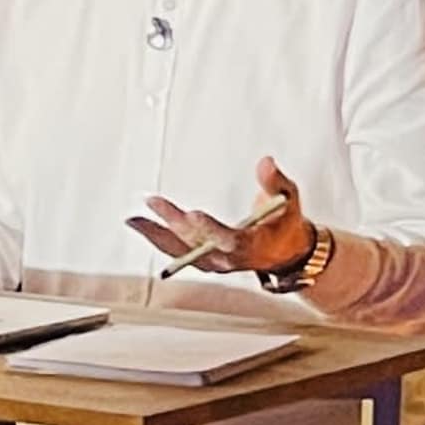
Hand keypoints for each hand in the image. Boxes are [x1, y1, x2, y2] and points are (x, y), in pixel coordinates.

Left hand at [127, 153, 314, 281]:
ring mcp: (215, 263)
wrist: (286, 253)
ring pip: (181, 251)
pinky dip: (159, 239)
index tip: (193, 215)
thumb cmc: (285, 224)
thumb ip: (276, 182)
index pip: (228, 240)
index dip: (210, 230)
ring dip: (157, 235)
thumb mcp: (289, 199)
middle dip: (174, 224)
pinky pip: (177, 252)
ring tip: (134, 220)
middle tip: (154, 204)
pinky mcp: (205, 261)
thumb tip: (266, 162)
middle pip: (197, 244)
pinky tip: (142, 226)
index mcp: (251, 245)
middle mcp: (229, 259)